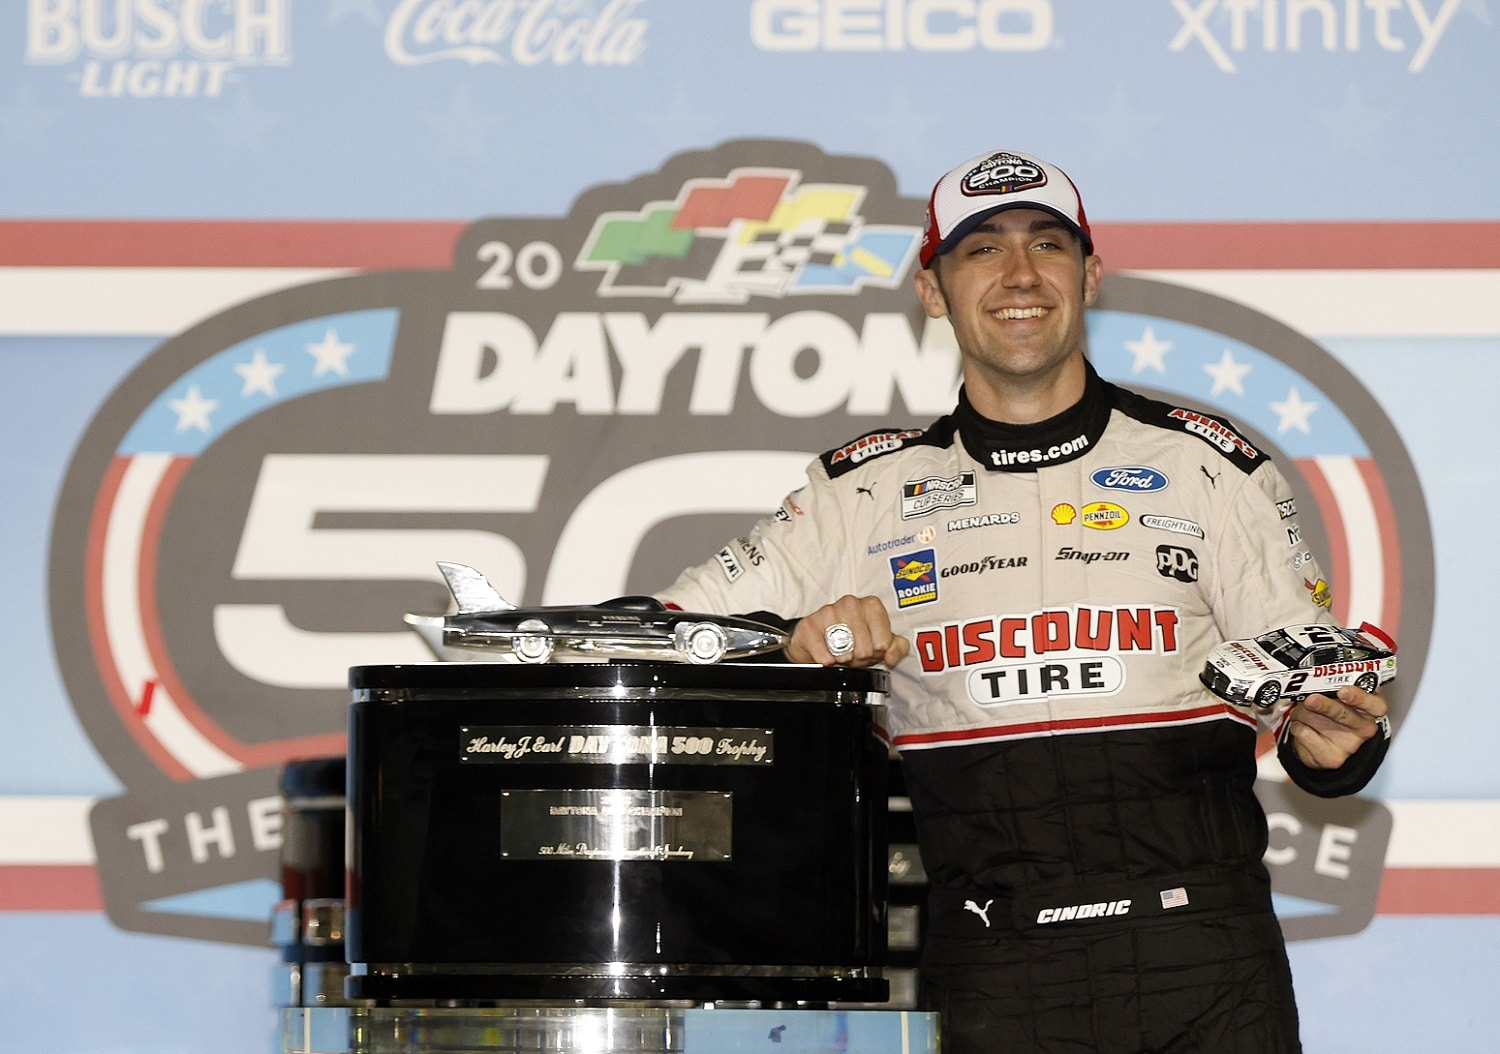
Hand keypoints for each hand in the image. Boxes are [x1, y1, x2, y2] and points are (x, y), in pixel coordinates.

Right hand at [785, 595, 909, 667]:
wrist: (821, 639)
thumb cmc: (853, 639)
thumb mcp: (882, 643)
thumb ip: (897, 648)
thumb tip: (891, 656)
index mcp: (872, 605)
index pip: (883, 643)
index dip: (877, 652)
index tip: (870, 648)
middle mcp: (851, 603)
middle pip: (864, 649)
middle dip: (860, 658)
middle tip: (854, 652)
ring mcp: (829, 611)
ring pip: (844, 652)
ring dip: (843, 659)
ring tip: (841, 652)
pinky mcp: (810, 624)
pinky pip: (824, 655)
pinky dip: (827, 661)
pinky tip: (828, 655)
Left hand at [1284, 684, 1389, 768]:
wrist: (1320, 745)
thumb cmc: (1331, 715)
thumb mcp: (1336, 698)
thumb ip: (1332, 688)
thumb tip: (1315, 678)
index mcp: (1369, 710)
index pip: (1375, 705)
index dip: (1360, 697)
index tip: (1344, 691)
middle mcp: (1363, 728)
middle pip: (1345, 715)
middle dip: (1326, 706)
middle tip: (1311, 700)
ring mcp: (1349, 746)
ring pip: (1317, 721)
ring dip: (1302, 713)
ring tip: (1303, 712)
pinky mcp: (1332, 758)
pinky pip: (1304, 734)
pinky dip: (1297, 727)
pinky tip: (1303, 727)